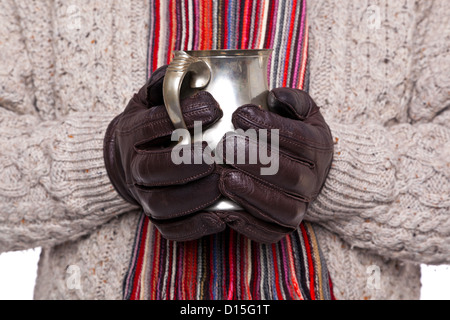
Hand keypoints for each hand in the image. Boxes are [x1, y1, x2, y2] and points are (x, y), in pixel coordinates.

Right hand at [104, 66, 226, 240]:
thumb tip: (192, 68)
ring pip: (164, 203)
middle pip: (153, 169)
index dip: (182, 117)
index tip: (213, 107)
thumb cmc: (151, 124)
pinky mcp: (158, 218)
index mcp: (132, 132)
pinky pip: (172, 229)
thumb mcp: (151, 98)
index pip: (152, 125)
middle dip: (185, 162)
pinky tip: (221, 217)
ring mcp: (144, 196)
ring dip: (195, 195)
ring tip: (223, 182)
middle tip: (214, 154)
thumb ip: (167, 84)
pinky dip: (195, 227)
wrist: (128, 158)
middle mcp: (134, 167)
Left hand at [217, 88, 333, 242]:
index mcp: (319, 148)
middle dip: (256, 161)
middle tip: (226, 146)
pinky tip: (225, 211)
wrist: (311, 171)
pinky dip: (249, 225)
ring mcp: (301, 207)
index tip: (240, 114)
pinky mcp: (284, 227)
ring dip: (252, 194)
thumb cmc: (298, 136)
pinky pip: (270, 232)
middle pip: (290, 175)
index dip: (270, 127)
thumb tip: (276, 95)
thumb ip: (293, 100)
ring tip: (224, 179)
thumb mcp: (303, 112)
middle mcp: (313, 180)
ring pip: (281, 207)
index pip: (300, 139)